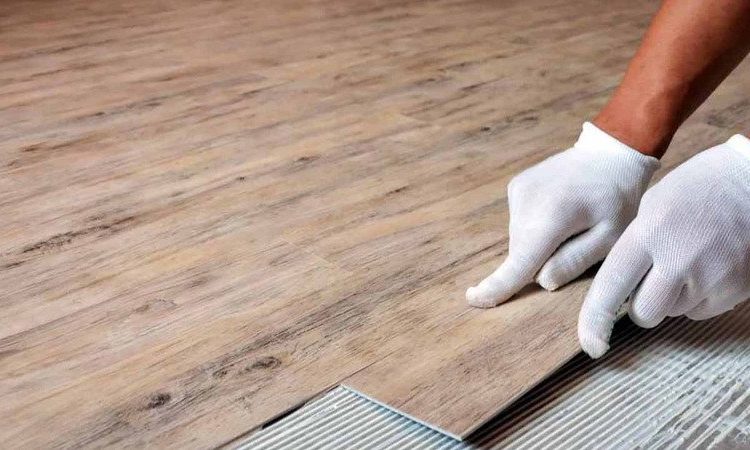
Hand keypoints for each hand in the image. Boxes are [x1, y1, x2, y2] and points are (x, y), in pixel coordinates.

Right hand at [466, 123, 659, 307]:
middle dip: (540, 261)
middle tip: (577, 242)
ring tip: (569, 224)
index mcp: (553, 216)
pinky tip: (558, 212)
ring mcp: (518, 191)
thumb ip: (575, 261)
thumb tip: (542, 280)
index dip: (498, 285)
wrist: (609, 153)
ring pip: (519, 240)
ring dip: (538, 245)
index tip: (474, 299)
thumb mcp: (612, 236)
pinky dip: (534, 228)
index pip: (520, 261)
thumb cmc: (618, 198)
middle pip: (521, 254)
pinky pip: (519, 224)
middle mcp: (527, 201)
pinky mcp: (516, 187)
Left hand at [579, 134, 749, 357]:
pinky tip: (707, 265)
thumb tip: (615, 285)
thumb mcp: (653, 204)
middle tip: (652, 276)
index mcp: (650, 233)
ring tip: (687, 259)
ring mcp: (712, 277)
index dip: (595, 318)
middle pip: (645, 313)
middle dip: (642, 304)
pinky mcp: (737, 289)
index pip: (611, 286)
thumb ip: (633, 245)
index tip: (590, 343)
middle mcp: (679, 260)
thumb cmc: (698, 187)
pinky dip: (699, 297)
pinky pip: (702, 310)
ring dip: (672, 297)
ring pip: (674, 313)